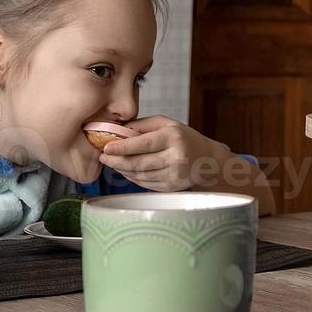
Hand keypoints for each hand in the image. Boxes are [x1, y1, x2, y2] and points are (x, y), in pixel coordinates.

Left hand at [100, 115, 225, 191]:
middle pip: (138, 163)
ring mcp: (174, 174)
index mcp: (173, 138)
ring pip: (139, 175)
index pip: (143, 144)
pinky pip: (144, 183)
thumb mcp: (167, 124)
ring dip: (122, 170)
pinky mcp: (171, 187)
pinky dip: (132, 177)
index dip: (122, 147)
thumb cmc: (184, 138)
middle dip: (117, 161)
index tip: (106, 148)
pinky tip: (127, 170)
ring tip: (114, 162)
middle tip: (104, 157)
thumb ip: (142, 125)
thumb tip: (117, 130)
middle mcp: (176, 157)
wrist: (207, 160)